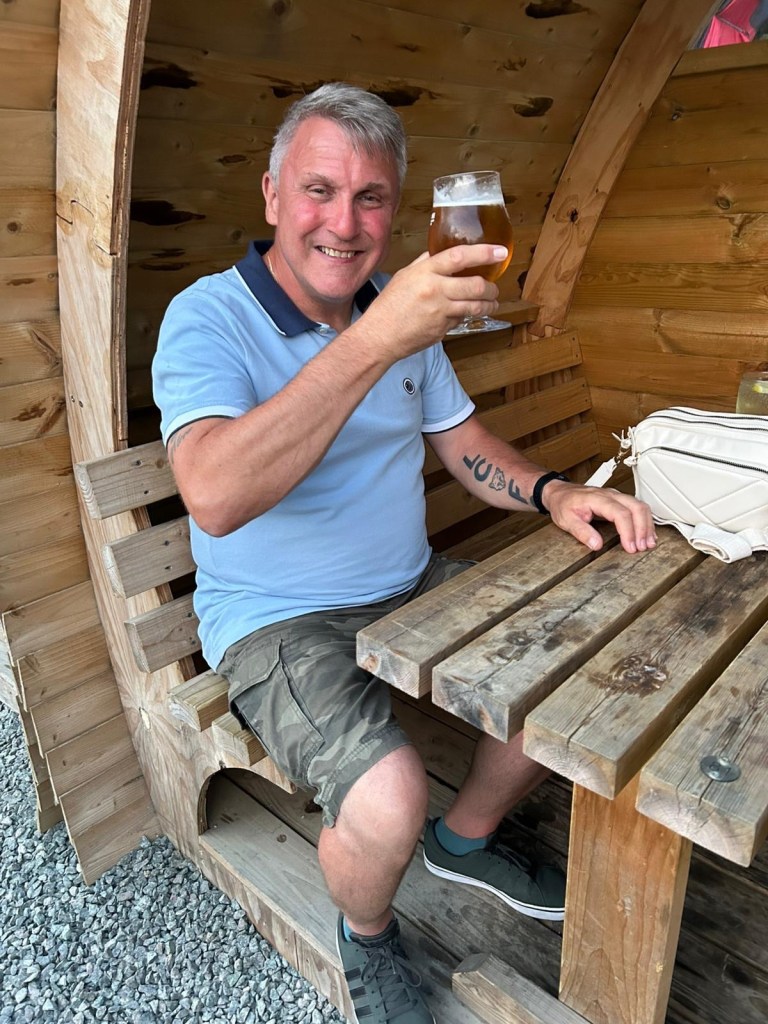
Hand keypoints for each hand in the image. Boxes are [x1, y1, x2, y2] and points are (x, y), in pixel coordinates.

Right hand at [360, 245, 506, 360]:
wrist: (379, 336)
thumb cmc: (388, 306)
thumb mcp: (404, 276)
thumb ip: (425, 263)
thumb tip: (441, 253)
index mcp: (425, 273)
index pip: (460, 257)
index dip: (483, 253)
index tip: (500, 251)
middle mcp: (435, 291)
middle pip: (476, 285)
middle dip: (492, 288)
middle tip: (494, 288)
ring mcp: (440, 312)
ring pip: (475, 306)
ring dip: (488, 305)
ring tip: (491, 303)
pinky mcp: (442, 329)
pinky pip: (461, 320)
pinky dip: (464, 316)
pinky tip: (461, 314)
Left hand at [542, 480, 656, 554]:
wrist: (560, 493)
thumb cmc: (563, 504)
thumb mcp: (566, 520)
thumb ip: (582, 532)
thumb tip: (597, 544)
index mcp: (598, 499)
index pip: (620, 513)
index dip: (628, 531)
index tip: (630, 547)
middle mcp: (610, 495)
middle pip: (636, 507)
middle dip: (643, 529)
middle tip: (642, 547)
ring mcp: (616, 496)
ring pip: (640, 506)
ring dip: (647, 525)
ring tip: (648, 543)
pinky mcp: (619, 501)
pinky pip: (638, 508)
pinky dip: (645, 521)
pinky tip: (647, 533)